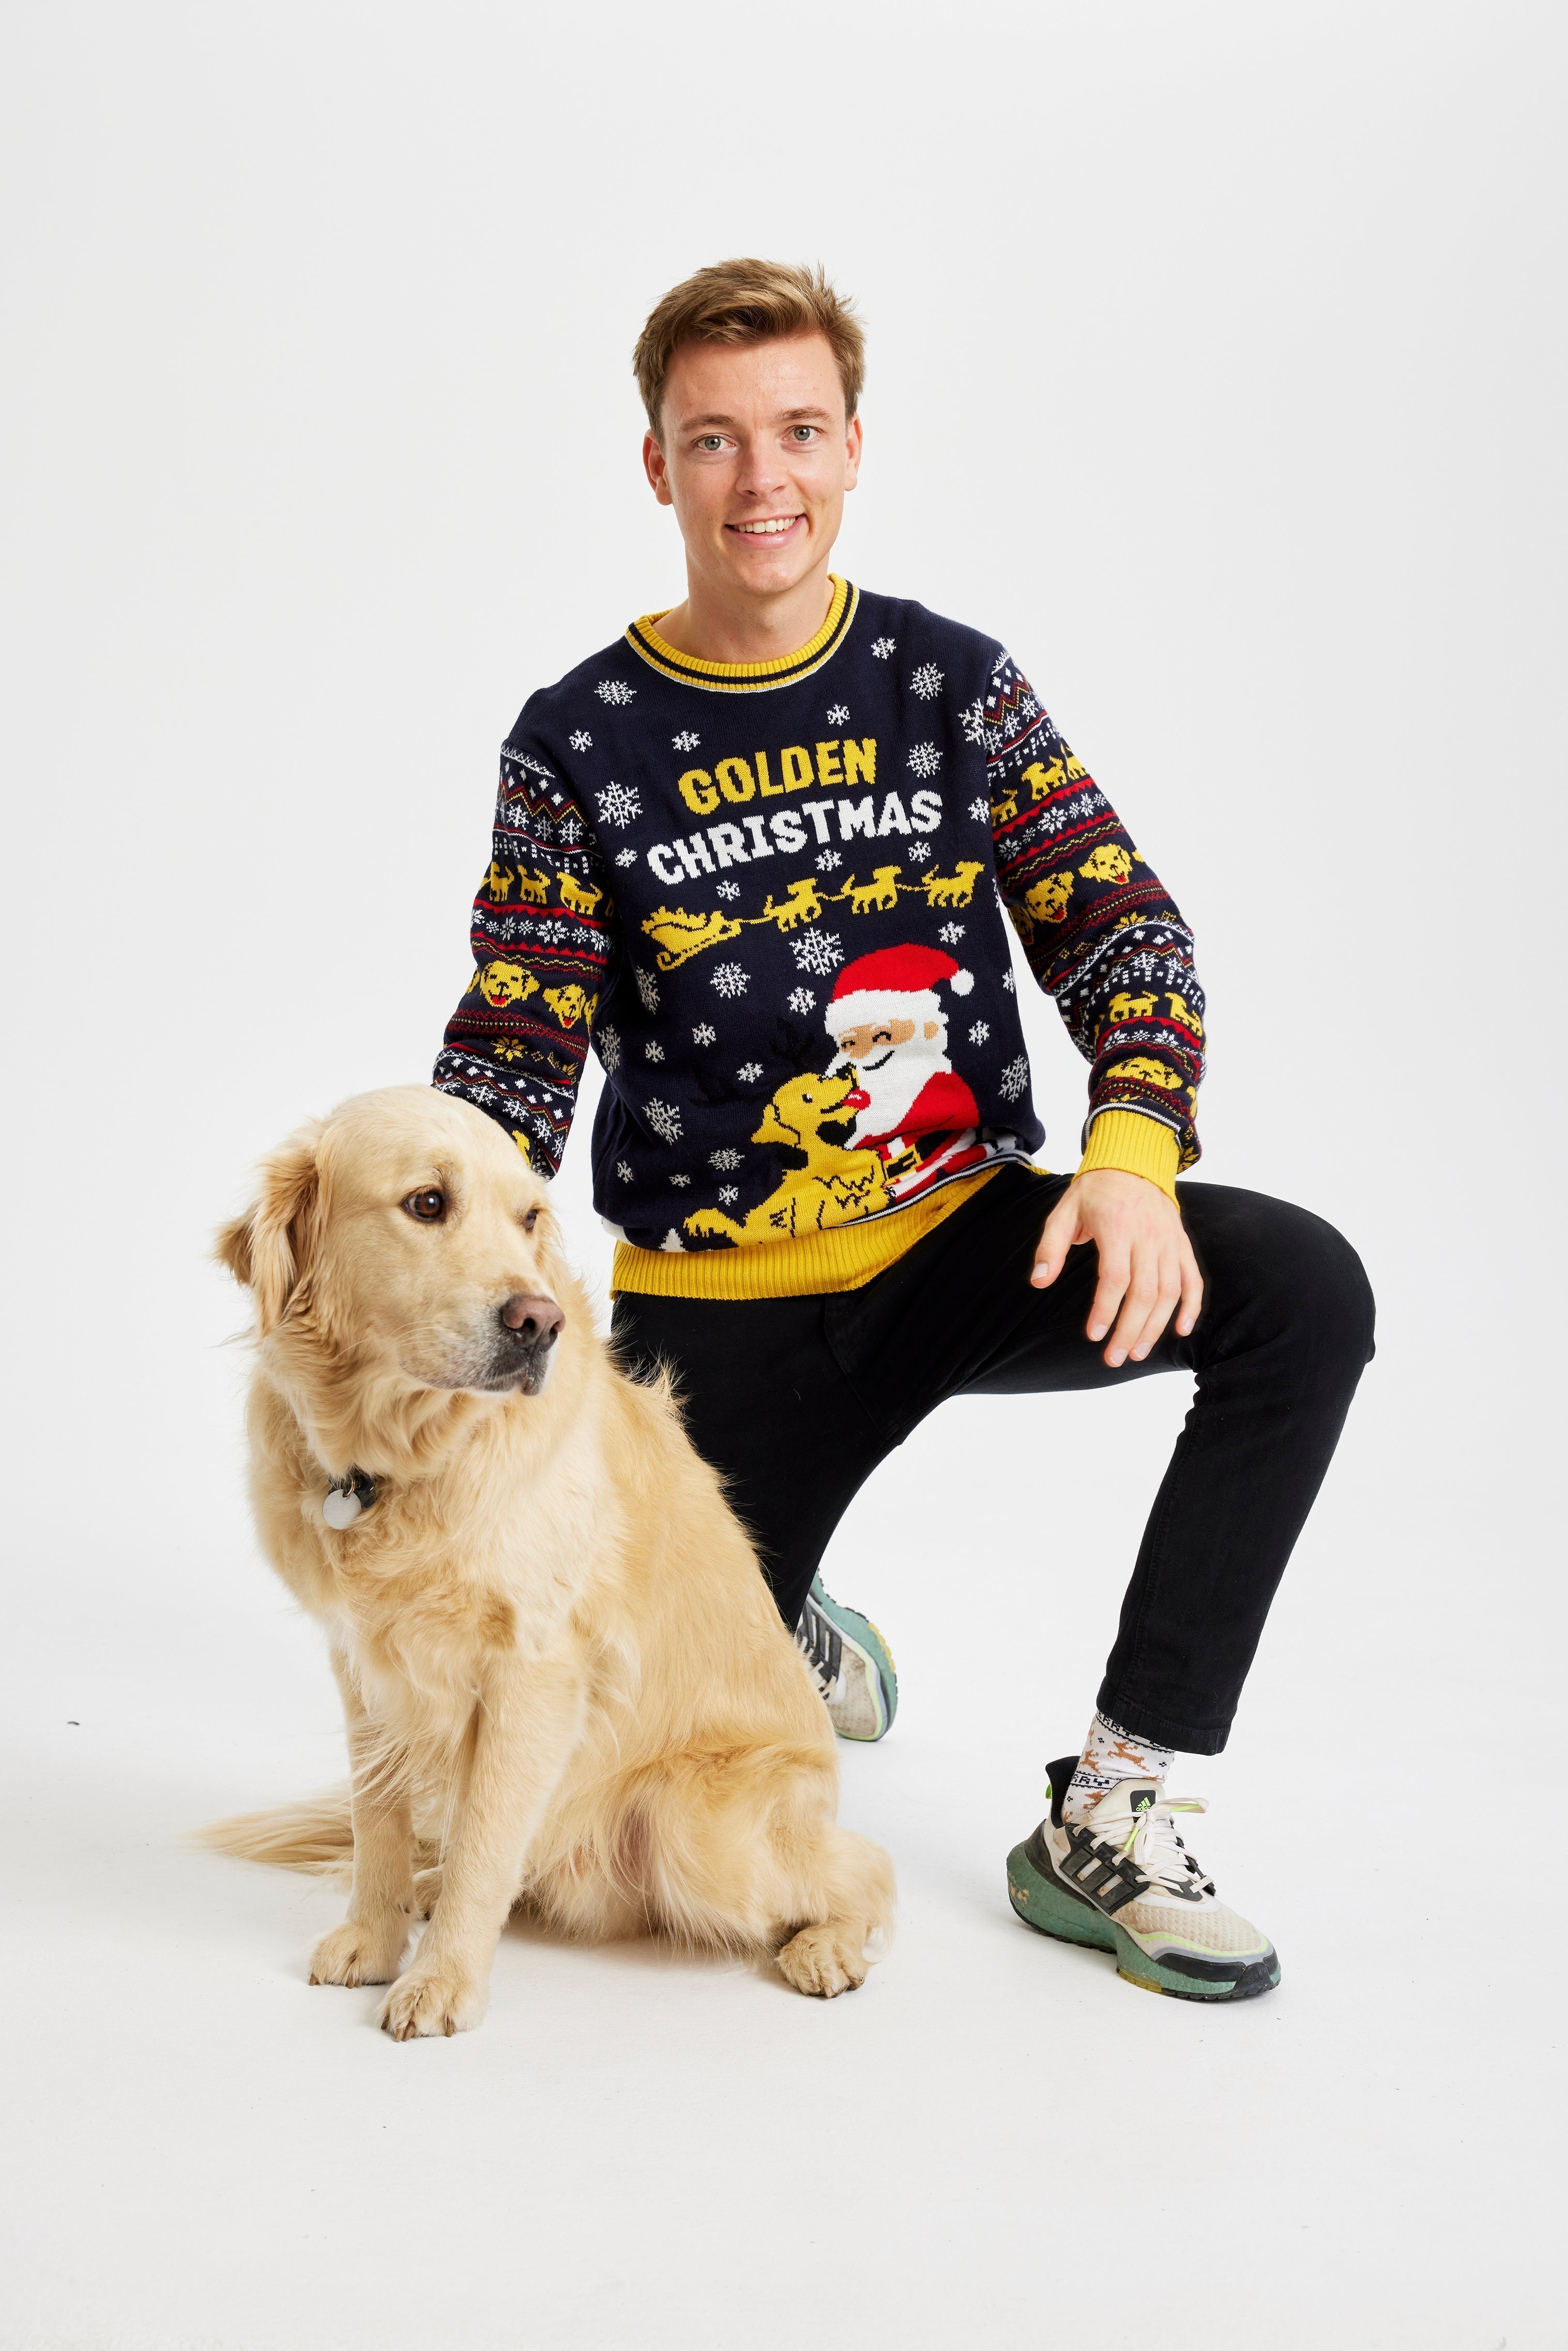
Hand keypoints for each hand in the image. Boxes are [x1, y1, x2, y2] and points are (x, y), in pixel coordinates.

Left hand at [1031, 1168, 1202, 1366]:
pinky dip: (1191, 1307)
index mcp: (1117, 1228)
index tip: (1095, 1335)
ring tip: (1138, 1352)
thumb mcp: (1064, 1212)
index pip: (1116, 1278)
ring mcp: (1169, 1241)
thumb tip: (1038, 1282)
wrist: (1133, 1162)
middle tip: (1115, 1358)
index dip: (1106, 1310)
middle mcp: (1148, 1237)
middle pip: (1145, 1292)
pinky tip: (1180, 1330)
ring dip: (1156, 1326)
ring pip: (1170, 1292)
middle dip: (1130, 1330)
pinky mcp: (1182, 1244)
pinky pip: (1193, 1279)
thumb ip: (1050, 1248)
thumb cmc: (1094, 1191)